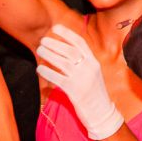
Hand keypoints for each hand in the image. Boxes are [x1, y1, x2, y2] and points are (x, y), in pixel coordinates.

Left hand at [36, 25, 123, 140]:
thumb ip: (83, 63)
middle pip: (69, 50)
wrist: (102, 113)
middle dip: (55, 43)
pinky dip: (47, 72)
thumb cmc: (94, 93)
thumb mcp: (92, 74)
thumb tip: (66, 52)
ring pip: (62, 62)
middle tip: (43, 40)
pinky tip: (39, 68)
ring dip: (49, 54)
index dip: (67, 34)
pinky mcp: (74, 90)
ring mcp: (82, 79)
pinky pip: (57, 78)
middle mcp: (89, 68)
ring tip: (39, 50)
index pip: (80, 43)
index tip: (56, 27)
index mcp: (94, 62)